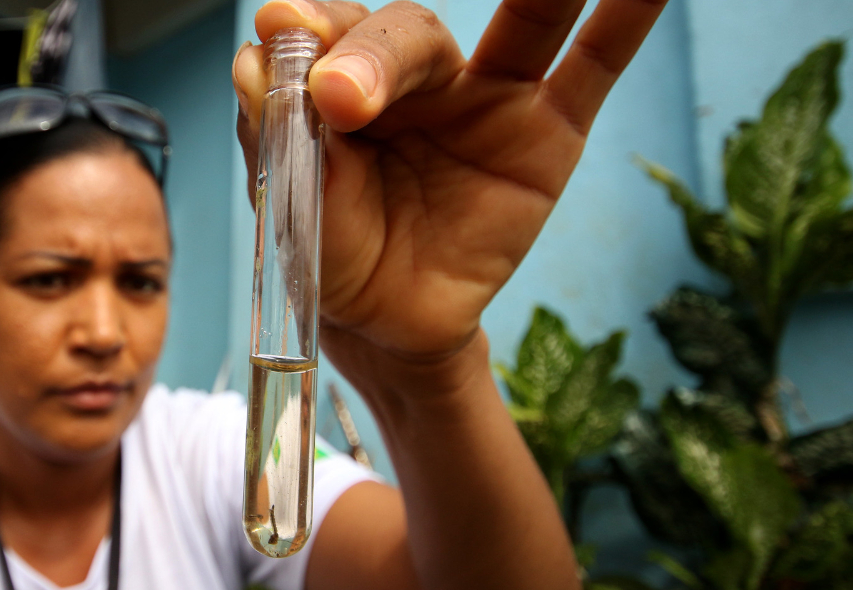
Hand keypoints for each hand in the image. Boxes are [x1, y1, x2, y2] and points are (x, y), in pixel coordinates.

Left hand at [234, 0, 665, 393]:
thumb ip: (280, 126)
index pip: (333, 39)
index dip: (312, 36)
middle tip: (338, 95)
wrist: (387, 323)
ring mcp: (489, 99)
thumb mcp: (292, 200)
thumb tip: (257, 49)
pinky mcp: (548, 134)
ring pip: (515, 27)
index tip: (283, 32)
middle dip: (373, 55)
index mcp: (346, 82)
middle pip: (408, 35)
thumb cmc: (334, 251)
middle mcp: (417, 79)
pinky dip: (624, 19)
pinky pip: (594, 68)